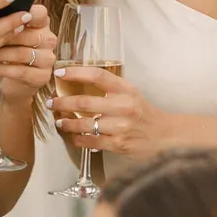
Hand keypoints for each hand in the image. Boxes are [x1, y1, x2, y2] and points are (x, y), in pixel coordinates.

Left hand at [0, 5, 56, 103]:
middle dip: (3, 38)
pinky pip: (21, 71)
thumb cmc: (9, 49)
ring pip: (23, 54)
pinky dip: (2, 69)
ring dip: (0, 54)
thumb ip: (5, 20)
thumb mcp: (9, 33)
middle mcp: (49, 40)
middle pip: (28, 35)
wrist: (14, 78)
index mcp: (42, 24)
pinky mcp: (43, 76)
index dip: (26, 13)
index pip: (40, 13)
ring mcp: (48, 59)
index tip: (8, 14)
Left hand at [49, 66, 169, 159]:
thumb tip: (79, 84)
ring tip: (60, 121)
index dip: (76, 72)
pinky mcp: (118, 144)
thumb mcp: (131, 94)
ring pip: (84, 124)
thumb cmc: (143, 114)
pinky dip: (78, 139)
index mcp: (126, 90)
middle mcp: (123, 106)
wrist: (164, 136)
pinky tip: (74, 136)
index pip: (98, 76)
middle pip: (84, 102)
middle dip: (63, 102)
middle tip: (52, 102)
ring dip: (67, 123)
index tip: (59, 73)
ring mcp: (120, 126)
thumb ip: (110, 89)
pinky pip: (90, 141)